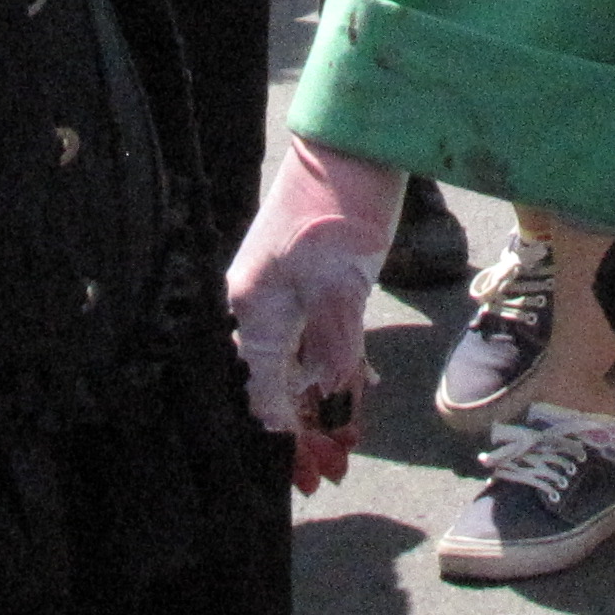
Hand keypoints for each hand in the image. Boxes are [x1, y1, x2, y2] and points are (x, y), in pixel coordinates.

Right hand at [228, 136, 402, 491]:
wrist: (355, 140)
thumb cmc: (343, 209)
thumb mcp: (342, 287)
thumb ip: (334, 350)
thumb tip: (327, 403)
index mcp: (256, 308)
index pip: (265, 392)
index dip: (291, 438)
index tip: (317, 475)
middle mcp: (261, 302)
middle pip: (278, 382)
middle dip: (306, 429)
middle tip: (337, 470)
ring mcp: (284, 287)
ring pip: (299, 360)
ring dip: (323, 401)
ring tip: (349, 442)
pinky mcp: (308, 274)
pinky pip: (314, 335)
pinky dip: (334, 365)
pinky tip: (357, 388)